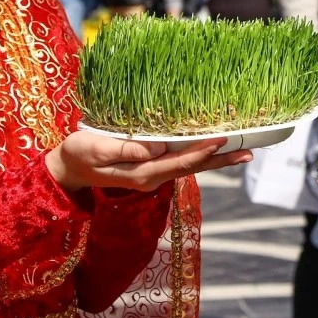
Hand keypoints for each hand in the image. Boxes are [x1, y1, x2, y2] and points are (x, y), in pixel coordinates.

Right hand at [47, 131, 250, 192]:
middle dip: (220, 160)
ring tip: (241, 152)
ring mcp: (153, 174)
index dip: (201, 152)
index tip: (221, 140)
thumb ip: (127, 150)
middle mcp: (153, 177)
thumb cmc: (80, 153)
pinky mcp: (151, 167)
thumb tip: (158, 148)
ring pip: (190, 166)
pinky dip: (200, 155)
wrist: (69, 168)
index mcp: (143, 174)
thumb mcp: (98, 148)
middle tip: (248, 152)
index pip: (179, 163)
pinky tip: (212, 149)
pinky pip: (181, 162)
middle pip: (193, 168)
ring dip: (215, 159)